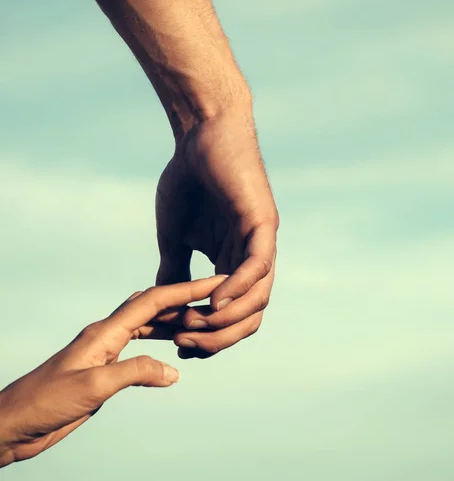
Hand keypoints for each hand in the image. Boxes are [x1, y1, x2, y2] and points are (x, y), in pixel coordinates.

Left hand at [0, 276, 225, 466]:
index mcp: (104, 331)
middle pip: (152, 307)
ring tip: (201, 323)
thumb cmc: (44, 402)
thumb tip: (173, 371)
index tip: (213, 282)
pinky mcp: (103, 368)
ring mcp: (105, 350)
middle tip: (214, 300)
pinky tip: (172, 352)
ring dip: (173, 322)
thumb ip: (134, 373)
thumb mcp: (93, 387)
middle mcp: (107, 334)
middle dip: (184, 300)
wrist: (14, 422)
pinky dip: (159, 344)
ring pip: (147, 326)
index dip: (185, 290)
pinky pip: (139, 347)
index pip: (152, 302)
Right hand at [155, 108, 278, 358]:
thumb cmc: (188, 180)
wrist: (199, 135)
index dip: (209, 336)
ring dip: (228, 320)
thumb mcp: (175, 235)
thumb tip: (164, 302)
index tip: (179, 345)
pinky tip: (215, 303)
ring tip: (195, 328)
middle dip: (220, 338)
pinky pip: (258, 265)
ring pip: (259, 297)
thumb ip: (175, 269)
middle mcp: (252, 258)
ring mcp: (261, 241)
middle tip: (187, 344)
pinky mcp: (263, 222)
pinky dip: (238, 288)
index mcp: (233, 262)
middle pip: (250, 315)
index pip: (231, 313)